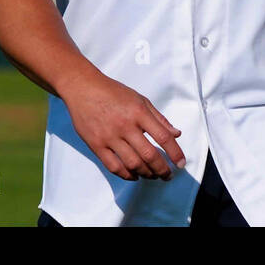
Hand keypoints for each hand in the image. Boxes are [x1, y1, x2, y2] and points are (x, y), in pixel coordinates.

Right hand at [59, 71, 185, 181]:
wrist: (83, 88)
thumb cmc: (113, 92)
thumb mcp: (140, 99)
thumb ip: (159, 118)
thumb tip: (177, 134)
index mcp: (138, 112)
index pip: (163, 137)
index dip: (175, 153)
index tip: (181, 164)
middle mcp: (125, 125)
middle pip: (149, 155)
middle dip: (162, 169)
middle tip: (168, 175)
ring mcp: (109, 136)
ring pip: (133, 164)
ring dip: (146, 174)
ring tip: (152, 175)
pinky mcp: (96, 145)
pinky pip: (114, 166)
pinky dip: (127, 175)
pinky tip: (134, 175)